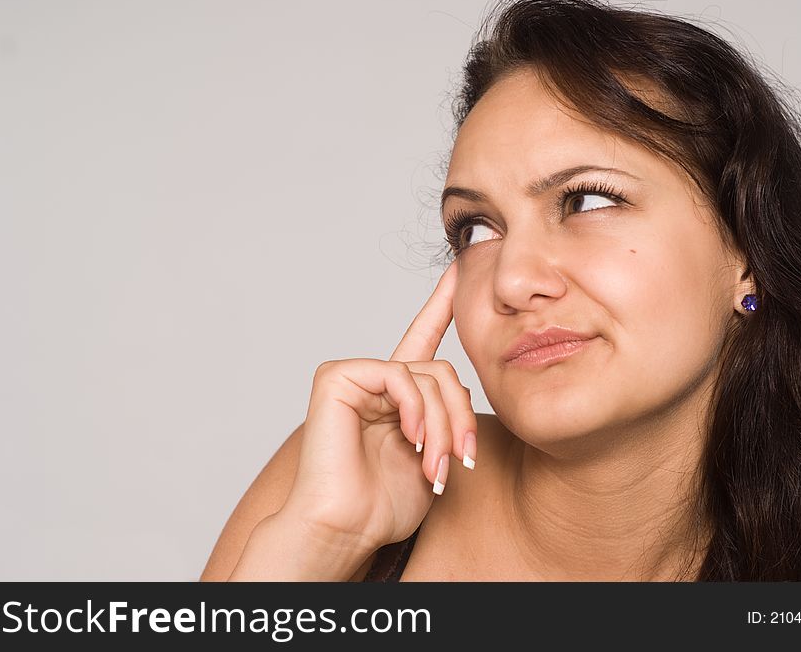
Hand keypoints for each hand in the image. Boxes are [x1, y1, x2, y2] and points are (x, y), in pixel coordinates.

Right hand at [279, 260, 475, 552]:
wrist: (345, 528)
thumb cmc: (384, 505)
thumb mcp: (434, 456)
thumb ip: (447, 417)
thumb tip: (462, 388)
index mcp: (397, 397)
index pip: (422, 341)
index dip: (441, 306)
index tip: (459, 271)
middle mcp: (377, 382)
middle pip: (443, 372)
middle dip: (459, 418)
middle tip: (461, 461)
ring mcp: (355, 377)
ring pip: (428, 375)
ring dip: (442, 425)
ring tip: (436, 464)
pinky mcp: (338, 377)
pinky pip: (399, 374)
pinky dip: (414, 407)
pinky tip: (411, 436)